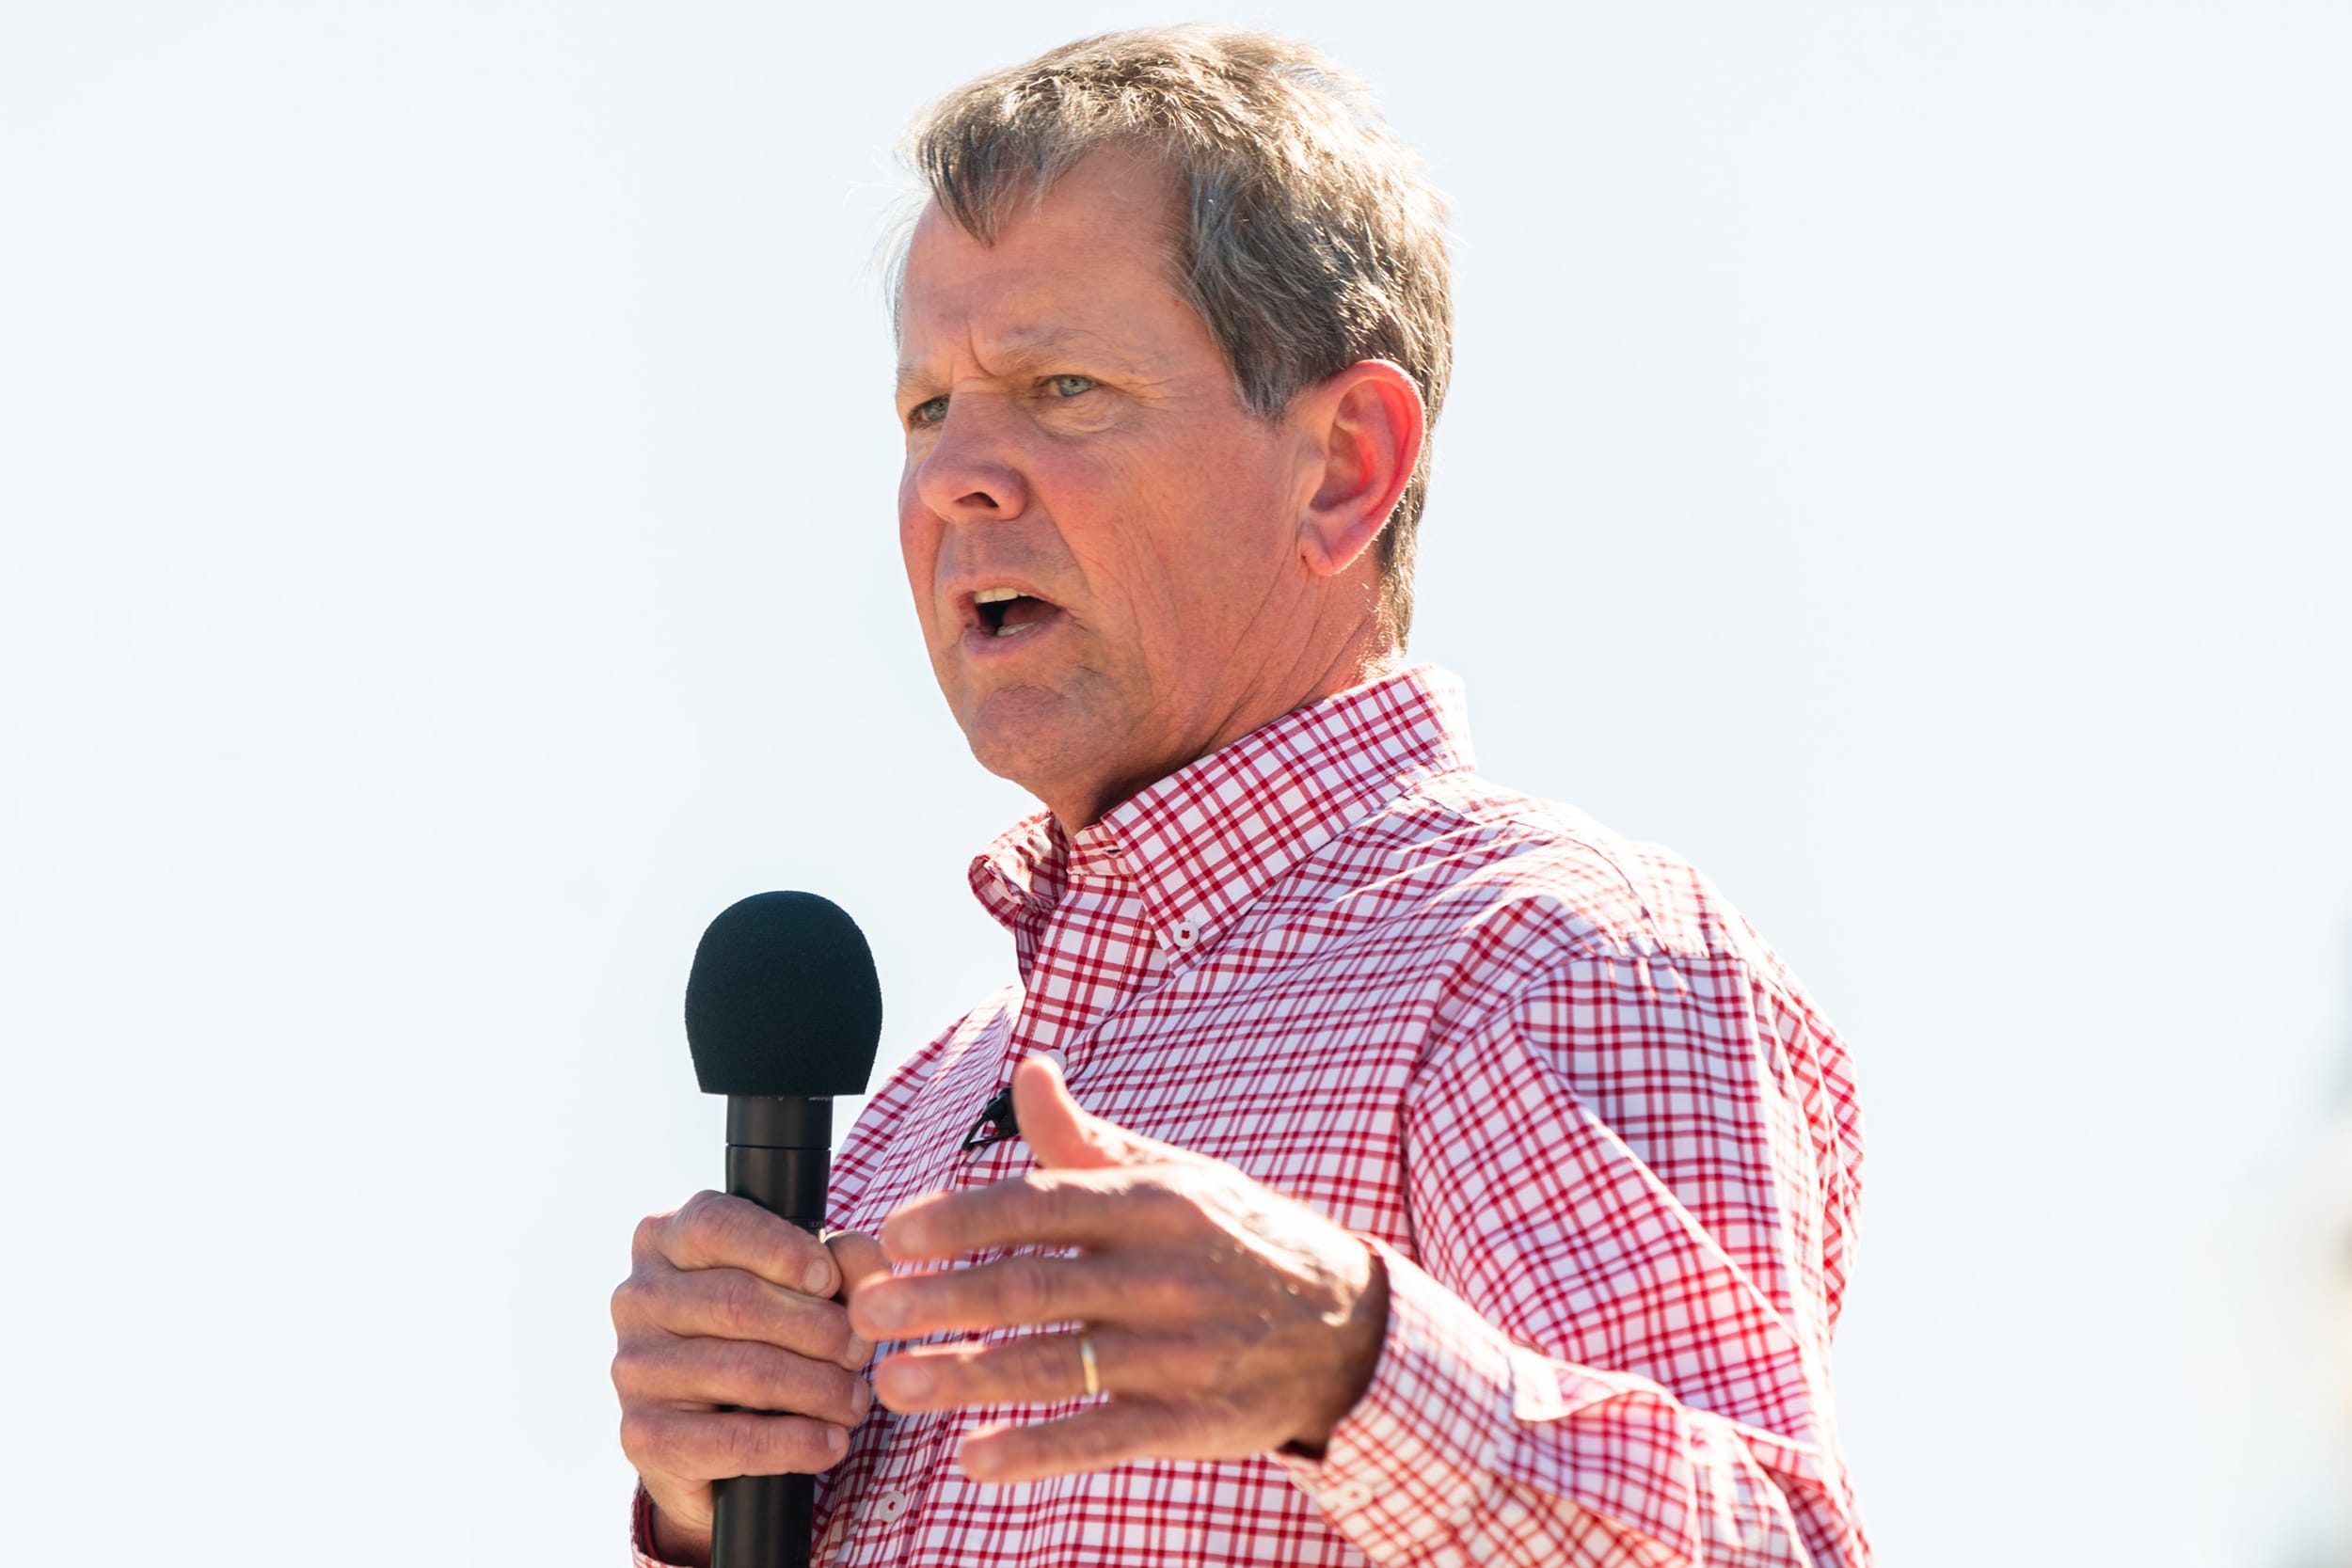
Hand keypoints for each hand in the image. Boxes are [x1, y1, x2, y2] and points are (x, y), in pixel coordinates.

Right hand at [611, 1192, 888, 1566]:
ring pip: (743, 1369)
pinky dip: (797, 1442)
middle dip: (818, 1329)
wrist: (715, 1437)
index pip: (715, 1225)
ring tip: (854, 1400)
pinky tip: (831, 1441)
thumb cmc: (766, 1334)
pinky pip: (734, 1439)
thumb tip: (854, 1264)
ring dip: (818, 1387)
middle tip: (861, 1351)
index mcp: (664, 1240)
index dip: (782, 1250)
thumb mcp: (803, 1283)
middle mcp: (637, 1298)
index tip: (829, 1281)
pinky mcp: (643, 1437)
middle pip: (737, 1301)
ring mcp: (633, 1369)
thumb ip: (840, 1260)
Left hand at [849, 1057, 1390, 1483]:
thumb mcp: (1176, 1175)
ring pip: (1059, 1365)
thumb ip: (1087, 1139)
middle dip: (941, 1300)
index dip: (962, 1219)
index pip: (1042, 1205)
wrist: (1350, 1325)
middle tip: (866, 1314)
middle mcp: (1164, 1274)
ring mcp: (1181, 1352)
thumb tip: (1030, 1071)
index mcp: (1154, 1203)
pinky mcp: (1194, 1421)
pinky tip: (974, 1457)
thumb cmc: (1238, 1239)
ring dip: (969, 1376)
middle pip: (1035, 1286)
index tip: (892, 1234)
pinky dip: (1037, 1449)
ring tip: (894, 1384)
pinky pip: (1104, 1437)